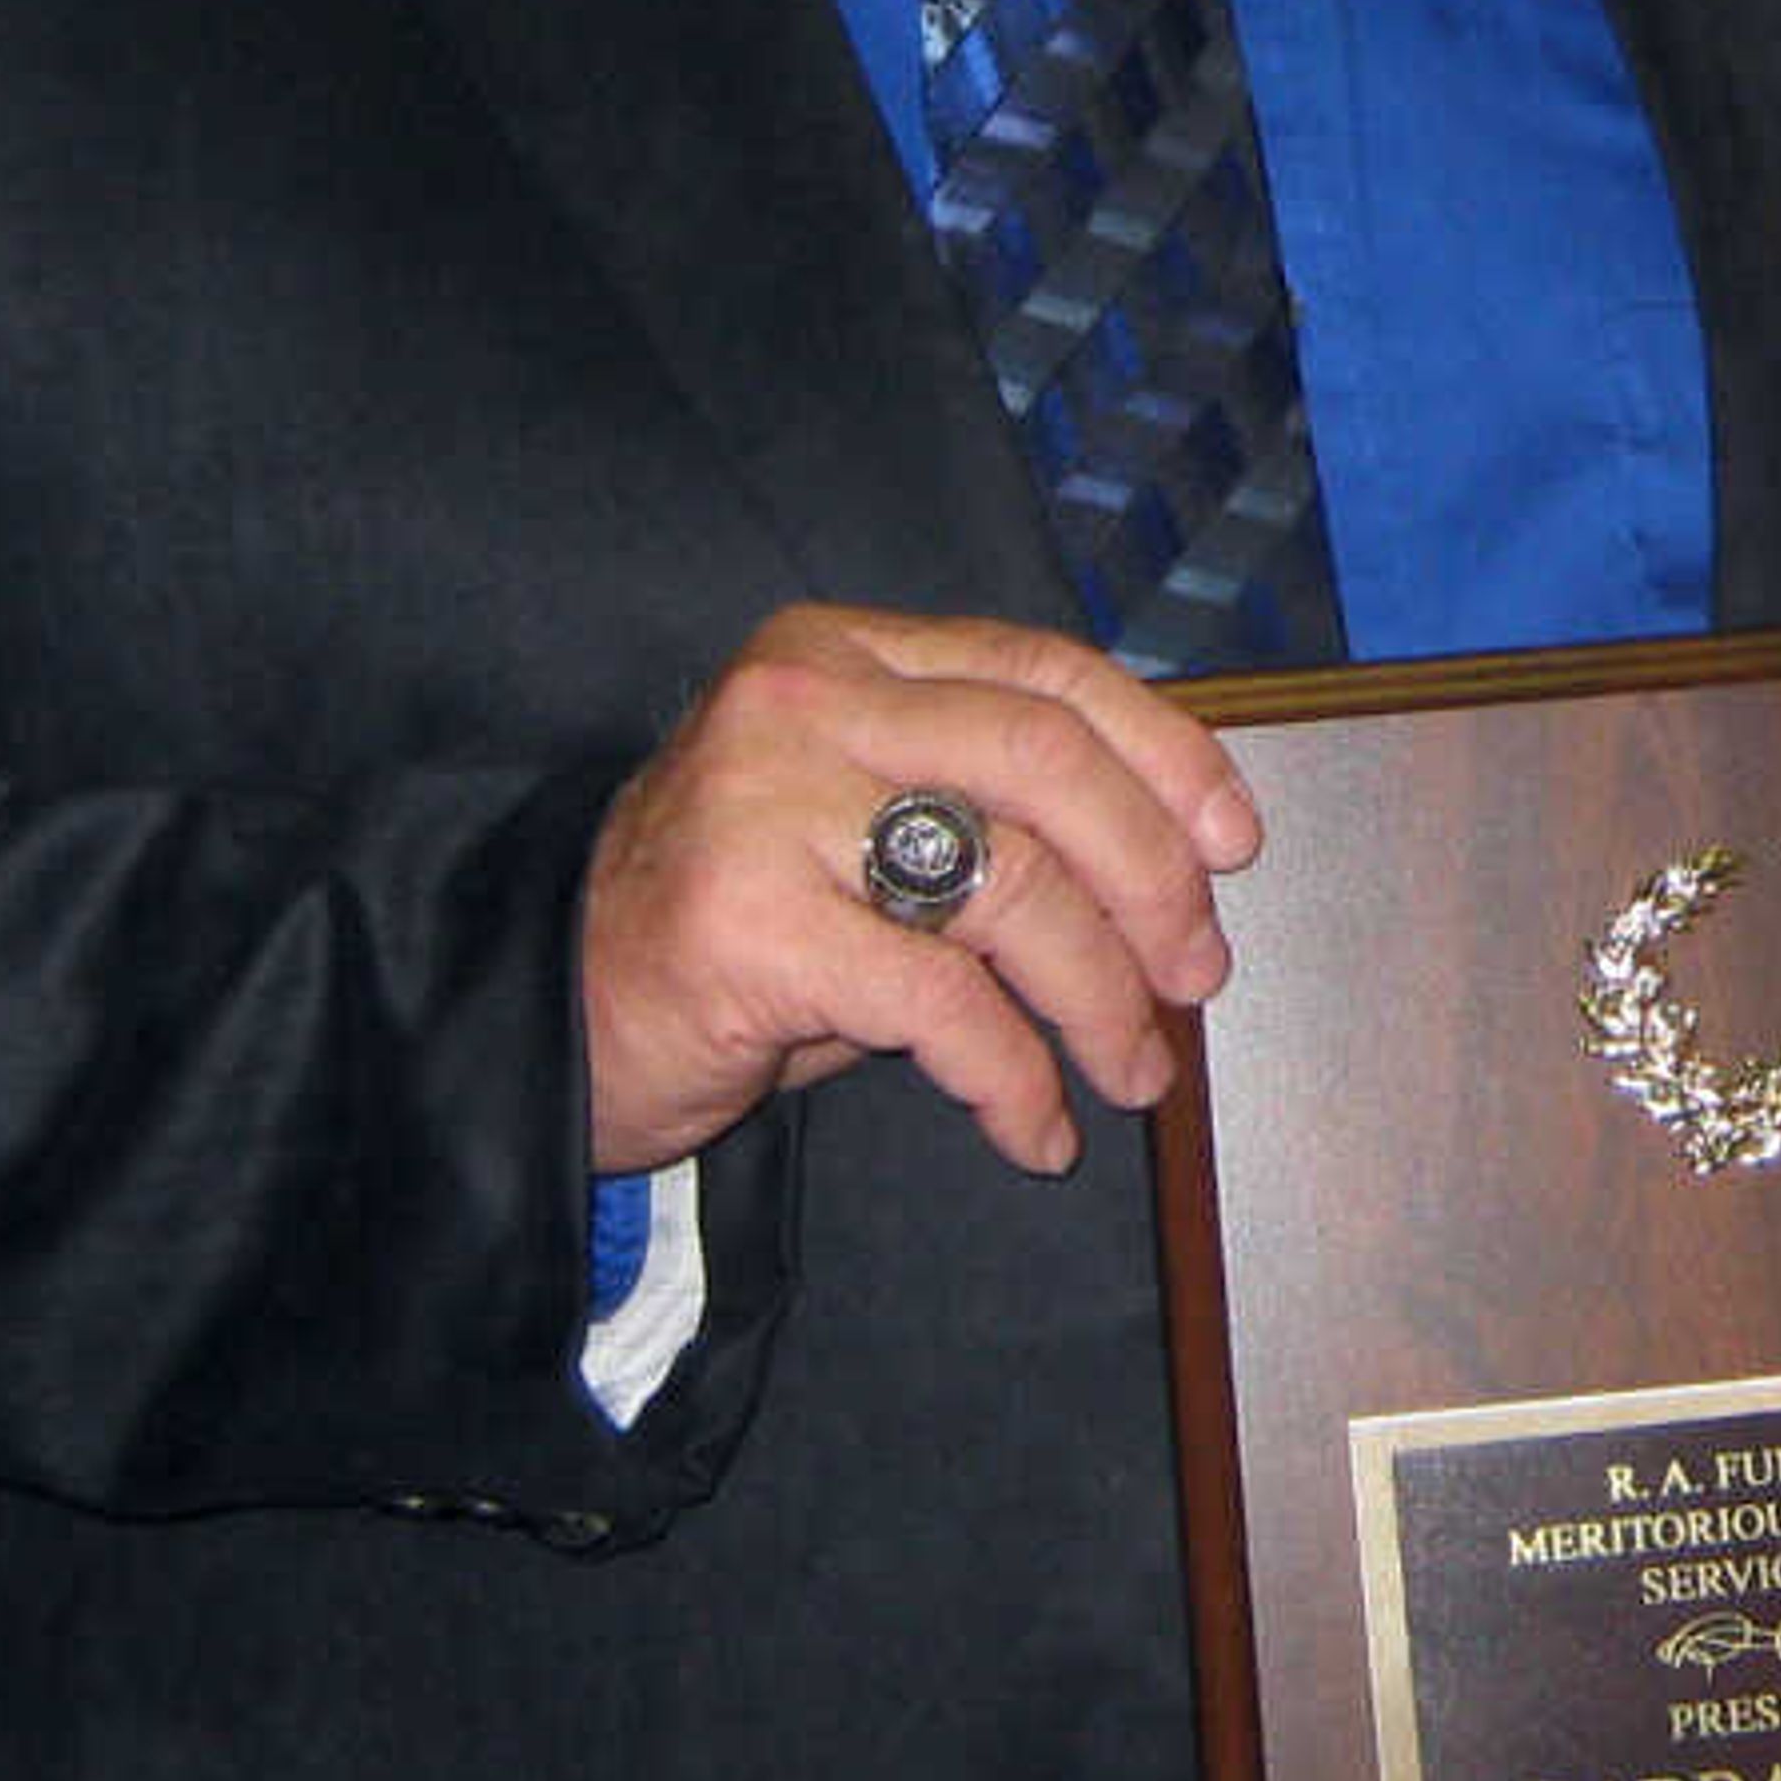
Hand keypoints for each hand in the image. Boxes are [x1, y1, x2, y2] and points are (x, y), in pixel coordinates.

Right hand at [579, 602, 1260, 1179]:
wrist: (545, 1014)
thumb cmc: (735, 926)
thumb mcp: (860, 828)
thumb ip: (986, 809)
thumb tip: (1175, 869)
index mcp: (844, 652)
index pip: (1045, 672)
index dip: (1164, 753)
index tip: (1235, 841)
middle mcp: (802, 701)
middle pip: (1046, 761)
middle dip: (1153, 876)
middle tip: (1198, 974)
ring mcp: (767, 803)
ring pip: (1011, 885)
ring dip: (1101, 996)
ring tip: (1133, 1071)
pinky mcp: (749, 924)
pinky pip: (941, 1003)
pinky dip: (1014, 1079)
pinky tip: (1034, 1128)